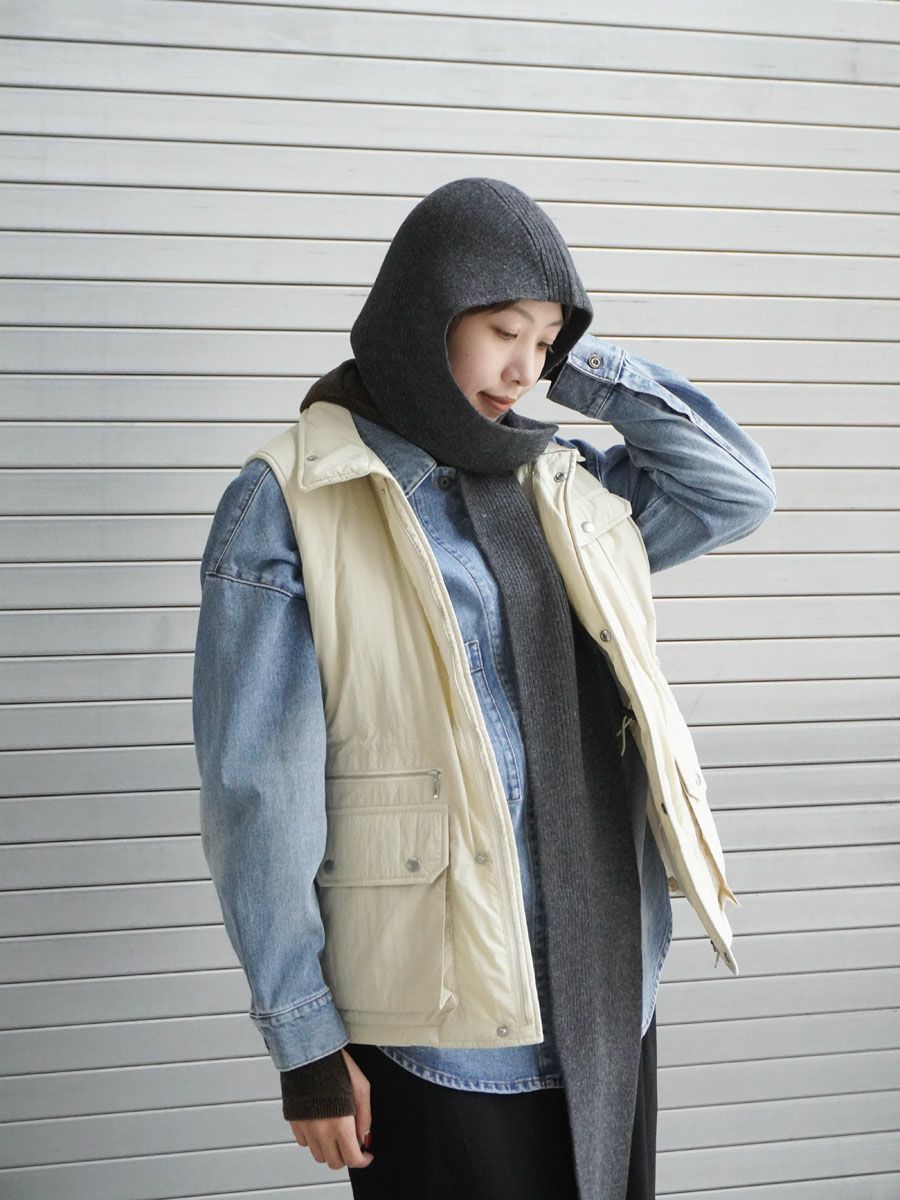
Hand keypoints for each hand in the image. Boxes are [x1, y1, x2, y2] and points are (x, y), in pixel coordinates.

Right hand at [288, 1048, 374, 1169]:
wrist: (309, 1053)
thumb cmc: (336, 1066)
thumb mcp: (361, 1088)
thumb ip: (365, 1117)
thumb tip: (364, 1138)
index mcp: (341, 1124)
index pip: (352, 1158)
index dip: (362, 1161)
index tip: (366, 1155)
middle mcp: (321, 1131)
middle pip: (334, 1162)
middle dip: (346, 1156)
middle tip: (352, 1142)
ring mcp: (306, 1128)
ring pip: (318, 1156)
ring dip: (329, 1150)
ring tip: (336, 1133)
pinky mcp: (294, 1122)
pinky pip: (304, 1143)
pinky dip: (314, 1140)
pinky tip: (321, 1125)